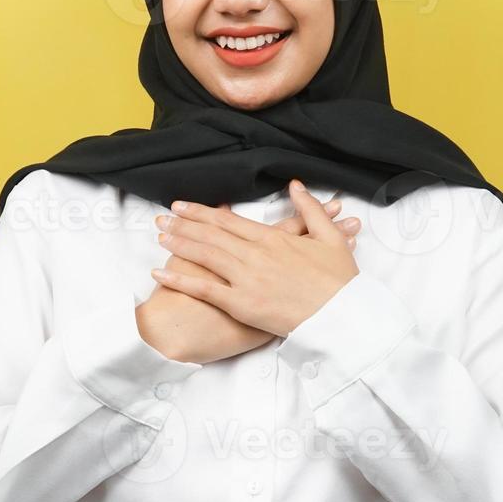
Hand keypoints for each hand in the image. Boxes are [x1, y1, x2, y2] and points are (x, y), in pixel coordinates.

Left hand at [150, 179, 359, 338]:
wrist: (342, 316)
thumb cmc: (339, 281)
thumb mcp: (330, 237)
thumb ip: (309, 209)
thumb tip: (295, 185)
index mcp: (273, 238)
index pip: (229, 221)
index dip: (203, 212)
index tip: (183, 206)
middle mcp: (254, 255)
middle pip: (211, 235)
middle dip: (183, 224)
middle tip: (162, 217)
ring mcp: (246, 279)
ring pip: (204, 255)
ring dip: (179, 244)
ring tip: (159, 236)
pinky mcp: (241, 304)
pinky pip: (204, 289)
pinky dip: (180, 279)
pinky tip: (160, 273)